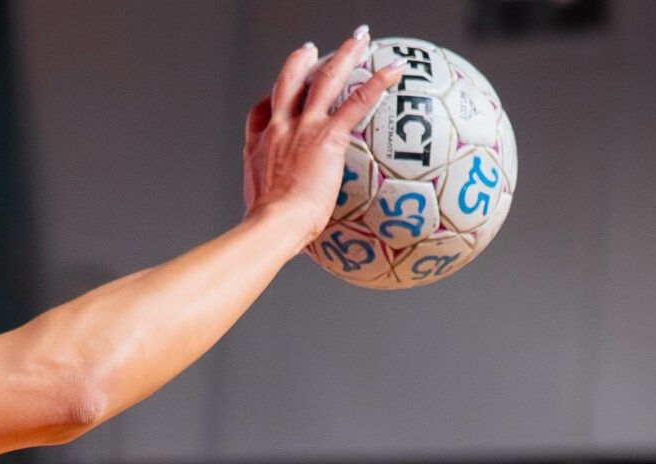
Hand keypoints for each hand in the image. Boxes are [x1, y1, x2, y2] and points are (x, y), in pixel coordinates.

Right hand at [242, 31, 397, 246]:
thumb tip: (282, 232)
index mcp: (259, 150)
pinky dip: (379, 81)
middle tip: (311, 51)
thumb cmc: (267, 231)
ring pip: (324, 79)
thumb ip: (272, 211)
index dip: (268, 103)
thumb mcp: (260, 216)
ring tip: (359, 39)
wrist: (272, 227)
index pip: (260, 116)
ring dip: (344, 55)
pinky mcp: (326, 136)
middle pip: (288, 83)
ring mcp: (302, 129)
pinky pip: (357, 100)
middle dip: (300, 63)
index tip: (274, 100)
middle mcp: (278, 131)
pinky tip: (396, 70)